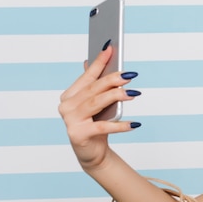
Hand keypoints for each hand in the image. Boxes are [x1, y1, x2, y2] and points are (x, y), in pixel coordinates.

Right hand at [58, 44, 140, 169]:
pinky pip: (103, 127)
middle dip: (112, 80)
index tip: (110, 48)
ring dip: (116, 97)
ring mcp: (70, 121)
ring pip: (96, 104)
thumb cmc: (95, 125)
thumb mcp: (96, 104)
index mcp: (70, 95)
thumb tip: (92, 61)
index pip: (87, 76)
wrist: (92, 153)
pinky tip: (135, 124)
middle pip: (93, 89)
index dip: (99, 62)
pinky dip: (120, 126)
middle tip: (129, 75)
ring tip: (134, 94)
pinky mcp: (79, 135)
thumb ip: (94, 85)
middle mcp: (67, 106)